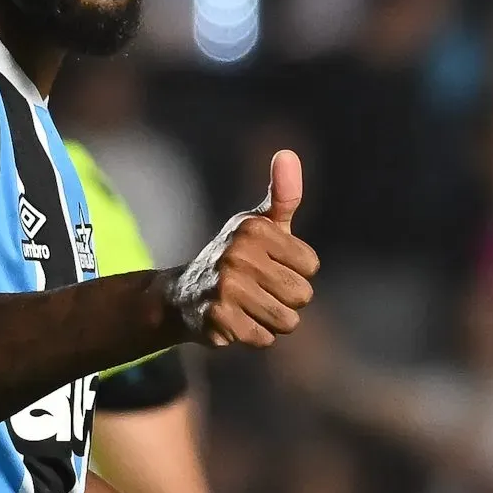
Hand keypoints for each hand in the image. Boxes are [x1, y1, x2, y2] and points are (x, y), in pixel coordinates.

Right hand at [164, 150, 319, 348]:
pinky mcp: (219, 320)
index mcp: (253, 229)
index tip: (269, 265)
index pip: (311, 265)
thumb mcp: (260, 223)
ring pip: (287, 321)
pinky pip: (265, 339)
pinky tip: (235, 321)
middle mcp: (237, 255)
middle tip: (258, 289)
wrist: (182, 295)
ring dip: (273, 320)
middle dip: (286, 298)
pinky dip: (254, 335)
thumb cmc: (235, 256)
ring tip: (249, 305)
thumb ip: (283, 194)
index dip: (295, 270)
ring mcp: (226, 288)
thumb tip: (288, 153)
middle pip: (302, 295)